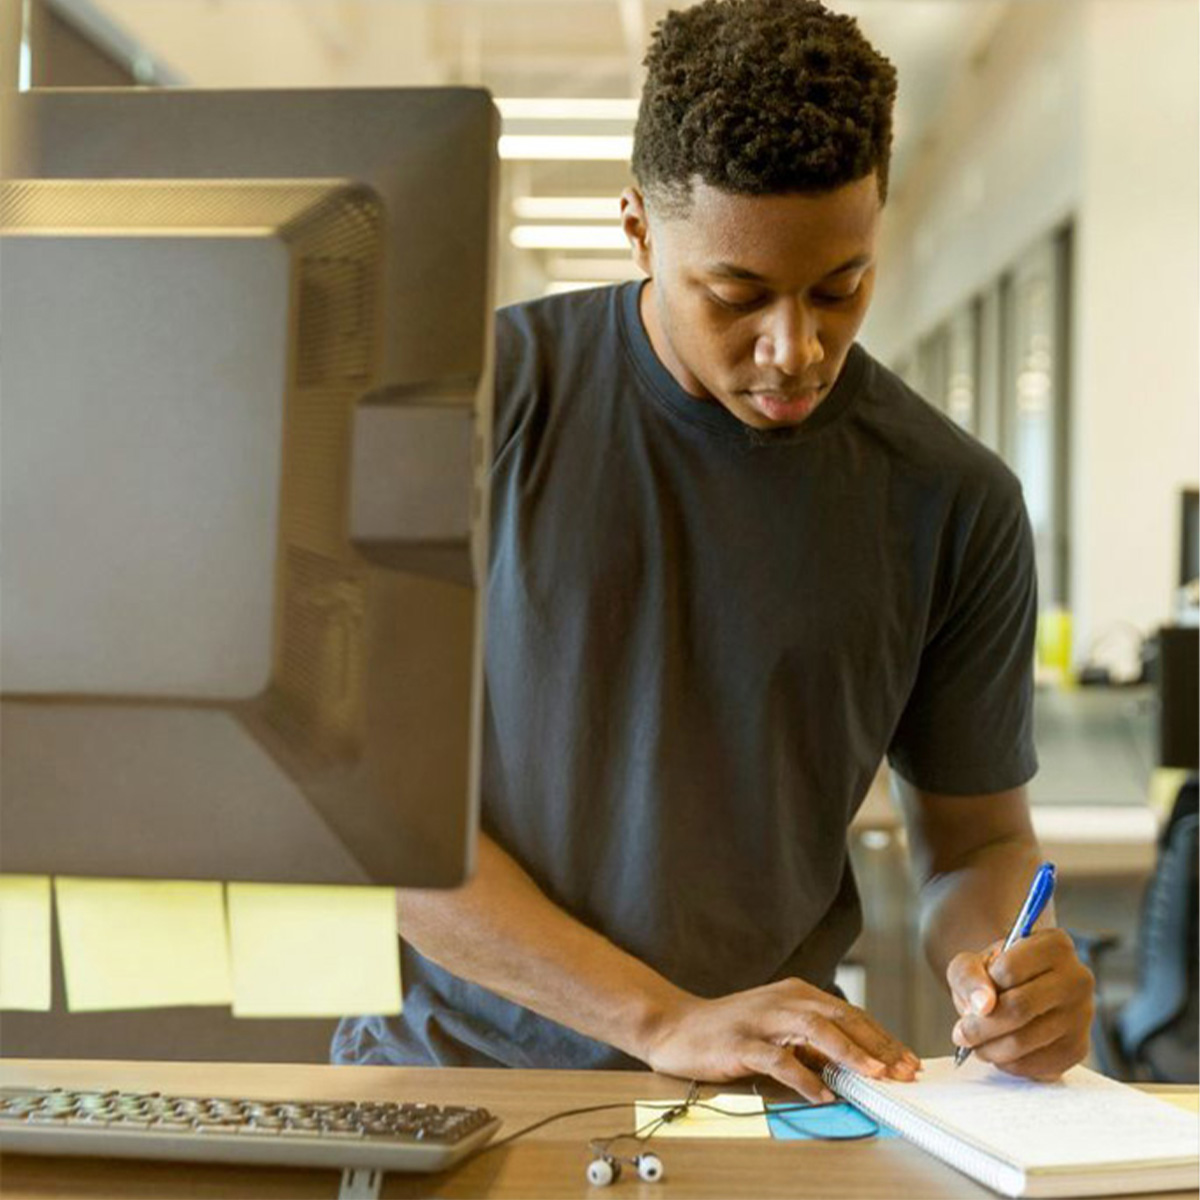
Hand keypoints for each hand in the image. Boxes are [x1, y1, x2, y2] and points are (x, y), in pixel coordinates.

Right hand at [642, 978, 920, 1101]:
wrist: (675, 1025)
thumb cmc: (729, 1029)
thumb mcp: (777, 1027)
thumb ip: (811, 1040)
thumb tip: (855, 1063)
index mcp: (796, 993)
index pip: (850, 1014)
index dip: (881, 1038)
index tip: (906, 1061)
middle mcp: (783, 1000)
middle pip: (841, 1017)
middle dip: (877, 1045)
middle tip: (903, 1071)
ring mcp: (762, 1019)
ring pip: (815, 1030)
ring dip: (849, 1053)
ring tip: (874, 1075)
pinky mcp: (741, 1042)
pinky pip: (779, 1059)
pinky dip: (804, 1077)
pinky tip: (822, 1094)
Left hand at [947, 928, 1093, 1079]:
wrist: (1017, 991)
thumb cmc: (994, 973)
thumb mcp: (971, 963)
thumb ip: (969, 976)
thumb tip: (983, 1006)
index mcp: (1054, 945)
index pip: (1009, 969)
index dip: (983, 986)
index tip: (973, 994)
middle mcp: (1078, 978)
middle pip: (1019, 1008)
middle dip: (980, 1026)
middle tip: (961, 1033)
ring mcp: (1082, 1015)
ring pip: (1025, 1040)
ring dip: (990, 1048)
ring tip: (976, 1043)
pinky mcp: (1078, 1048)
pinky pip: (1037, 1064)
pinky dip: (1008, 1063)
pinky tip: (999, 1051)